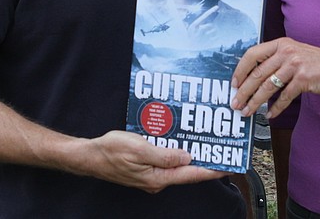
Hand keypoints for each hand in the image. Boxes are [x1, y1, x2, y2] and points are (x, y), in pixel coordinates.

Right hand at [83, 130, 227, 192]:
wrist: (90, 156)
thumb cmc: (111, 151)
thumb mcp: (139, 149)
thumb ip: (164, 155)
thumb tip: (187, 156)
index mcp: (158, 177)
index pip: (191, 174)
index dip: (212, 170)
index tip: (228, 166)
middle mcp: (158, 179)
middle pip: (187, 171)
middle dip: (205, 160)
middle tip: (222, 148)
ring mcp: (152, 175)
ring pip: (177, 165)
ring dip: (191, 154)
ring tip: (206, 141)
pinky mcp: (146, 168)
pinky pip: (166, 160)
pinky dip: (176, 151)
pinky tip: (180, 140)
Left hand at [230, 38, 319, 119]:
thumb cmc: (317, 63)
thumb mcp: (295, 54)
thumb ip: (276, 60)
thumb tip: (253, 78)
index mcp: (281, 43)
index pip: (252, 54)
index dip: (240, 70)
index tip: (233, 84)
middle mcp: (286, 51)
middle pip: (257, 73)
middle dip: (244, 91)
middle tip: (235, 103)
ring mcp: (295, 64)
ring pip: (268, 86)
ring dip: (255, 102)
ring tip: (247, 112)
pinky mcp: (304, 79)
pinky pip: (284, 97)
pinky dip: (276, 108)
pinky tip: (269, 115)